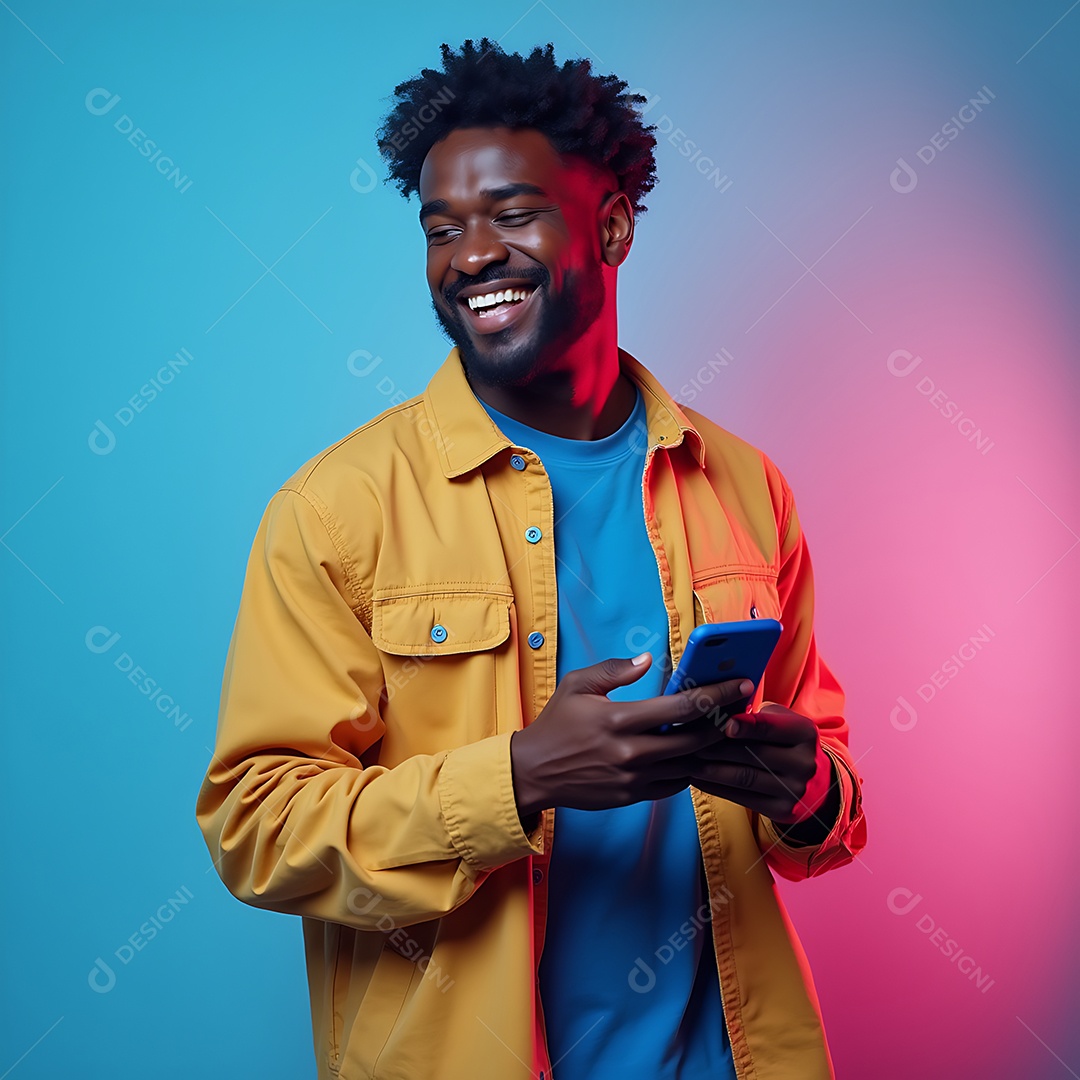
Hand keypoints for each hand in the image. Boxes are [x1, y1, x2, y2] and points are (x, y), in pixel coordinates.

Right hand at [509, 652, 754, 815]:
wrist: (533, 772)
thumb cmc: (556, 724)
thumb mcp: (577, 685)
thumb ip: (614, 669)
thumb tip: (648, 660)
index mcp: (619, 719)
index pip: (682, 706)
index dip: (718, 694)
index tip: (740, 684)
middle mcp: (631, 752)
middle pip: (695, 739)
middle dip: (725, 722)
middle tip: (743, 708)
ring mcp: (634, 778)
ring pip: (689, 764)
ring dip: (712, 748)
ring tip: (729, 731)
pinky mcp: (633, 796)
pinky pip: (674, 783)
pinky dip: (690, 768)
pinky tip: (698, 753)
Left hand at [688, 703, 833, 826]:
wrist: (812, 783)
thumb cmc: (784, 742)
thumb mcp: (782, 721)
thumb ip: (757, 715)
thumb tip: (720, 709)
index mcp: (804, 733)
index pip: (771, 727)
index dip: (746, 726)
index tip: (722, 723)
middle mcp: (803, 762)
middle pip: (754, 753)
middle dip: (719, 747)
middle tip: (690, 740)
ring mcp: (794, 789)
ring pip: (745, 777)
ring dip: (712, 770)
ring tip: (689, 761)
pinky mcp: (781, 810)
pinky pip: (743, 798)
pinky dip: (716, 788)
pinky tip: (697, 779)